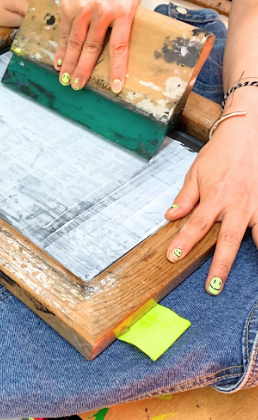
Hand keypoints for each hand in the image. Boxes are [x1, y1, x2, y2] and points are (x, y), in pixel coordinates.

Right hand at [53, 0, 141, 92]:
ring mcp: (84, 10)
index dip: (117, 68)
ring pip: (77, 44)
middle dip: (85, 71)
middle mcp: (103, 11)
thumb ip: (130, 15)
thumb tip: (128, 40)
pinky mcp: (69, 8)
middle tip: (79, 86)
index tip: (115, 86)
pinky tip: (59, 62)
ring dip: (70, 65)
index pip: (120, 46)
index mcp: (123, 8)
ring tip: (66, 80)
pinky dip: (62, 50)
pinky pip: (65, 34)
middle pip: (93, 48)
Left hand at [165, 107, 257, 294]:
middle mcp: (237, 205)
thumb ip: (185, 198)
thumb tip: (170, 217)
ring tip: (247, 279)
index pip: (196, 224)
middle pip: (227, 240)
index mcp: (215, 197)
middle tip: (213, 287)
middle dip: (220, 265)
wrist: (247, 133)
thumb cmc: (221, 152)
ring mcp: (256, 205)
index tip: (173, 257)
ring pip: (256, 236)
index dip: (184, 242)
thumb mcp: (196, 172)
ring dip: (252, 256)